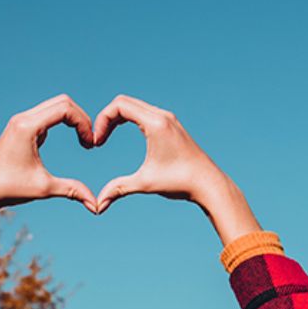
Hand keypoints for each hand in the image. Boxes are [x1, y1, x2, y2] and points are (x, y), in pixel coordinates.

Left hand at [0, 94, 97, 241]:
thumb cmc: (10, 189)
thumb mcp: (45, 188)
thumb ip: (72, 190)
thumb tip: (96, 206)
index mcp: (27, 127)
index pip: (64, 109)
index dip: (84, 124)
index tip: (90, 145)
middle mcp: (22, 119)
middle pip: (62, 102)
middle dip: (82, 119)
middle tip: (91, 141)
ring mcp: (21, 121)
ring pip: (55, 106)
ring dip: (74, 120)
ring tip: (84, 141)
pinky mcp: (21, 128)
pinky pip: (48, 115)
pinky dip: (64, 122)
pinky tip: (71, 139)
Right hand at [93, 94, 260, 245]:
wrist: (209, 185)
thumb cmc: (180, 182)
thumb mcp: (145, 184)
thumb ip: (119, 189)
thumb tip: (98, 206)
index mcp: (156, 123)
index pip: (119, 106)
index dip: (102, 120)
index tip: (97, 142)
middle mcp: (163, 116)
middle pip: (124, 102)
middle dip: (107, 118)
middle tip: (99, 139)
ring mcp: (170, 120)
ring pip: (135, 106)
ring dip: (118, 117)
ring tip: (106, 136)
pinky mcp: (173, 127)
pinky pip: (146, 113)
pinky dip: (131, 119)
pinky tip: (125, 134)